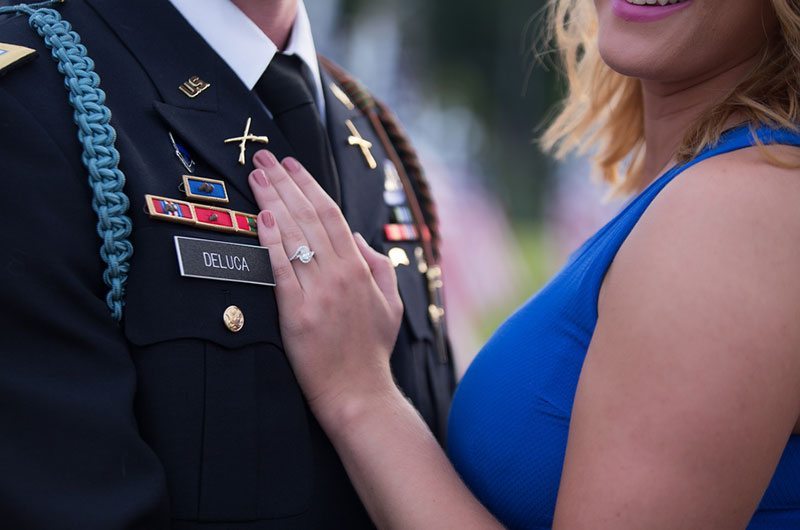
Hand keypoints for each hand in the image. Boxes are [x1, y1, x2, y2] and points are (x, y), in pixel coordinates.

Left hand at [248, 150, 403, 425]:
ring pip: (293, 235)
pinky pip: (281, 269)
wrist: (358, 391)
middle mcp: (339, 274)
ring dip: (272, 201)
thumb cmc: (372, 349)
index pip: (332, 215)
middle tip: (264, 157)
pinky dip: (271, 241)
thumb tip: (356, 236)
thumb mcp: (391, 303)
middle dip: (285, 182)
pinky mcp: (297, 313)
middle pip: (308, 216)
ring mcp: (318, 292)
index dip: (310, 186)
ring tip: (256, 175)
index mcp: (361, 268)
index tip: (292, 165)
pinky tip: (260, 218)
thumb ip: (379, 265)